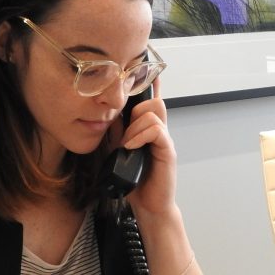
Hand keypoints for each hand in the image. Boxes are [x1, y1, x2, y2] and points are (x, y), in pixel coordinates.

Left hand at [114, 77, 178, 217]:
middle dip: (134, 110)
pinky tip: (132, 147)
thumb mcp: (118, 152)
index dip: (148, 84)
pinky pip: (156, 130)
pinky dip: (141, 135)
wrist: (148, 206)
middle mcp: (159, 131)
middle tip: (124, 132)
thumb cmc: (136, 181)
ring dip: (135, 126)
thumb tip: (107, 114)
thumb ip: (115, 133)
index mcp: (147, 130)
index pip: (150, 100)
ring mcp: (165, 140)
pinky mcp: (168, 151)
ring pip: (153, 113)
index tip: (145, 68)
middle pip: (151, 101)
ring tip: (127, 144)